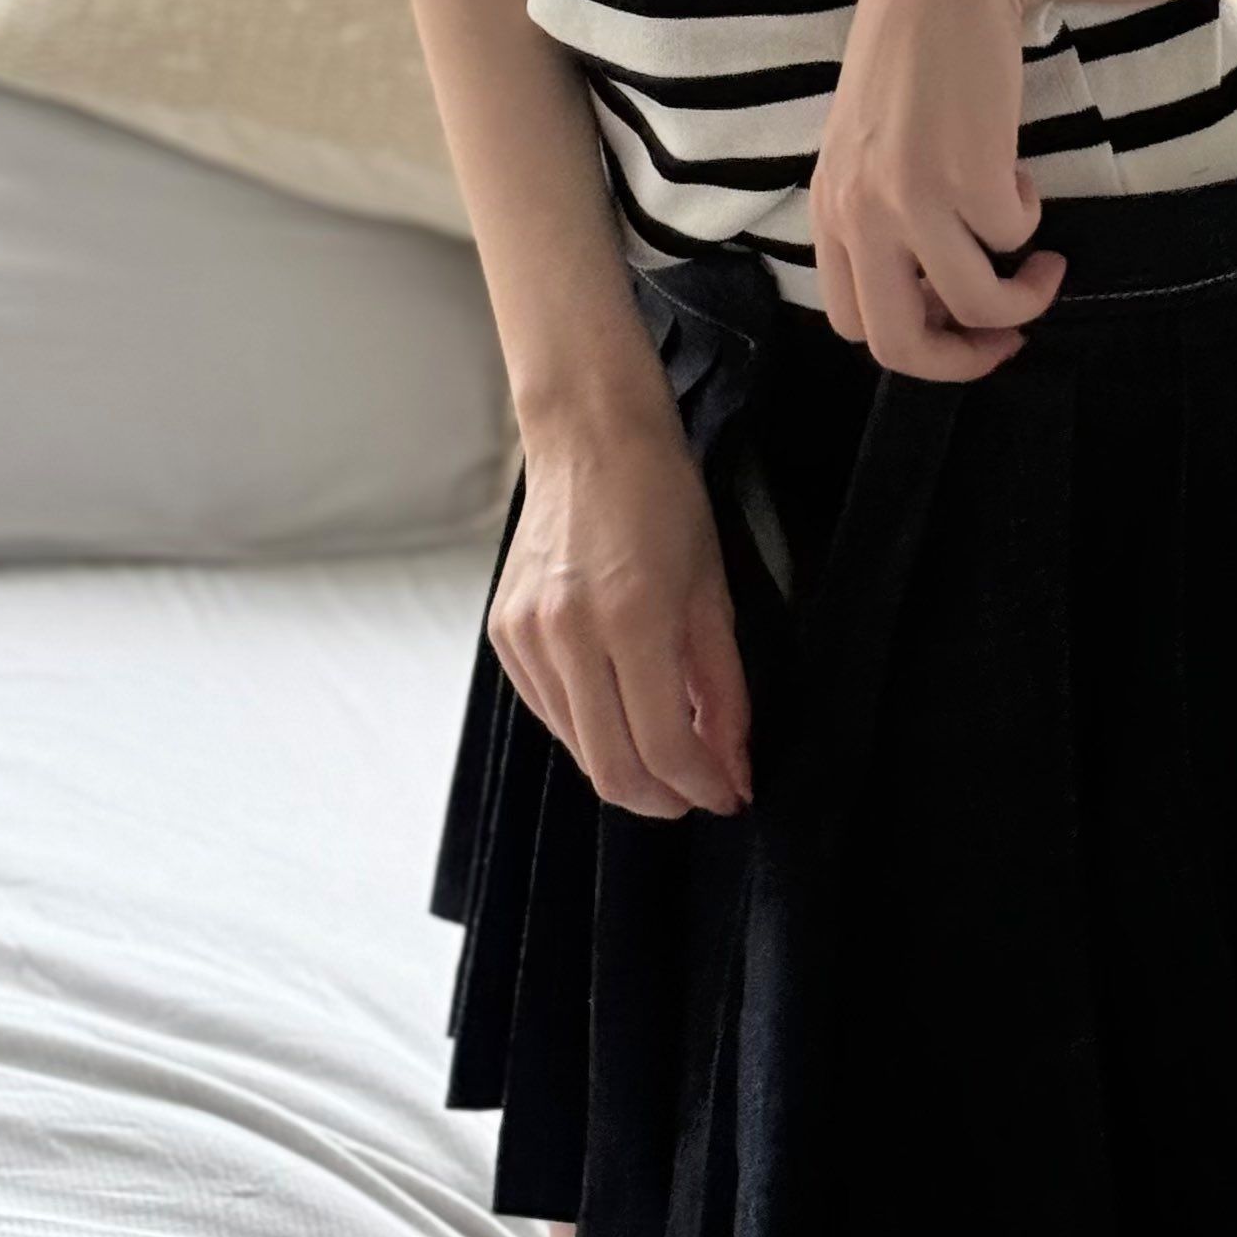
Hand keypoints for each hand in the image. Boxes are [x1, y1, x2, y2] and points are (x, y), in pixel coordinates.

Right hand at [491, 426, 752, 818]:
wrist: (590, 437)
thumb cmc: (663, 500)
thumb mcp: (714, 593)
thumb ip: (724, 689)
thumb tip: (732, 767)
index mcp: (632, 617)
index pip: (665, 746)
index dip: (703, 787)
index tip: (729, 794)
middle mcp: (567, 633)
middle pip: (612, 768)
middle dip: (664, 799)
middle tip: (698, 792)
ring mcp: (526, 636)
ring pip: (578, 749)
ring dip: (627, 767)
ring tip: (667, 749)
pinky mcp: (504, 635)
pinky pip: (550, 713)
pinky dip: (591, 729)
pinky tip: (622, 710)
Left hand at [809, 0, 1066, 377]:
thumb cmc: (917, 59)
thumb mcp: (872, 149)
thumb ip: (882, 217)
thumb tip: (936, 298)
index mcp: (827, 209)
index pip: (852, 328)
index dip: (918, 348)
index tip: (965, 330)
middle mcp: (856, 212)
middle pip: (901, 345)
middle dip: (967, 360)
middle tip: (1013, 337)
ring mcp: (908, 196)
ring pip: (975, 304)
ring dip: (1023, 297)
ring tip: (1042, 259)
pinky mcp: (966, 173)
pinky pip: (1014, 237)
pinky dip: (1028, 215)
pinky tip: (1017, 165)